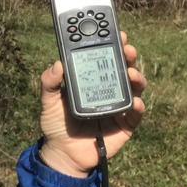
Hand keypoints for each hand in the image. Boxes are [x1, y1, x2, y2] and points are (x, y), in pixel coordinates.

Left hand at [38, 32, 145, 176]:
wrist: (63, 154)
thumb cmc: (55, 125)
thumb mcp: (48, 101)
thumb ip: (49, 83)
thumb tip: (57, 64)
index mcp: (91, 80)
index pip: (103, 57)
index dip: (110, 44)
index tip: (114, 32)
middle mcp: (108, 89)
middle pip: (123, 68)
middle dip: (127, 56)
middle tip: (127, 49)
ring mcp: (118, 106)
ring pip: (134, 88)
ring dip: (136, 78)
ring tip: (132, 74)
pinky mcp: (125, 125)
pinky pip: (136, 114)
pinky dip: (138, 106)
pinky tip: (136, 102)